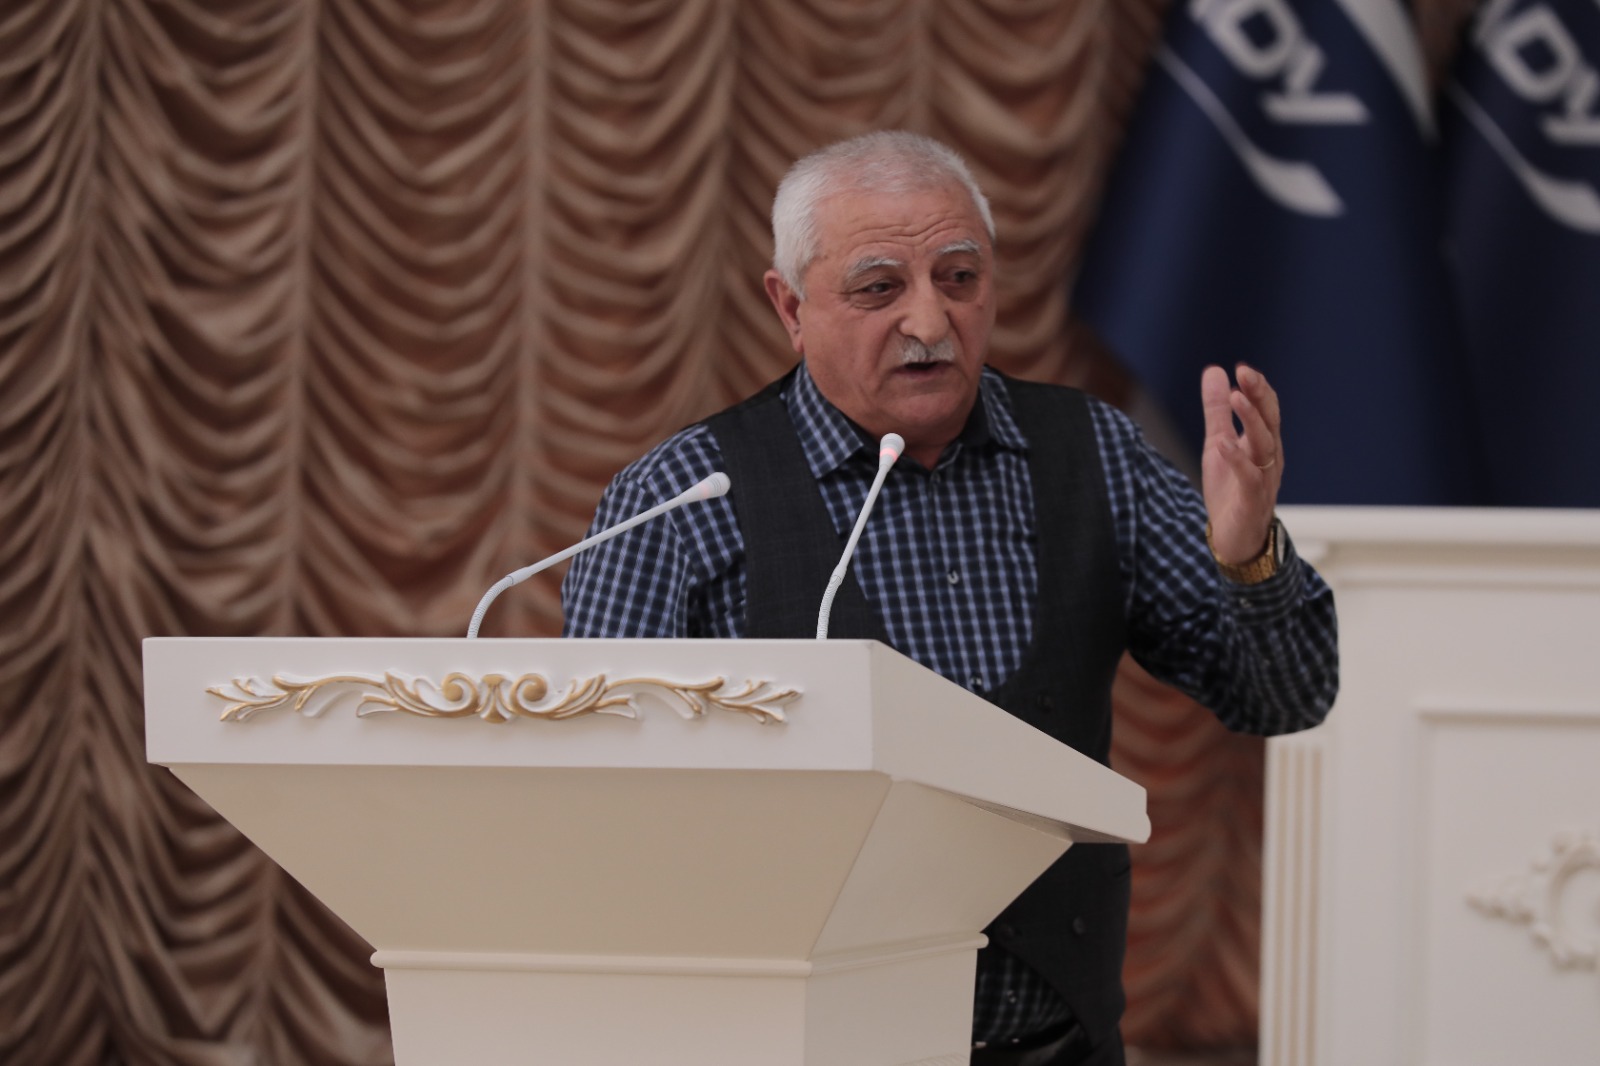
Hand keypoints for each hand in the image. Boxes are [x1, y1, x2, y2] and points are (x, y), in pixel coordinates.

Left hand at [1200, 364, 1281, 563]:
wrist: (1234, 539)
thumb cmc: (1230, 490)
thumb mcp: (1218, 444)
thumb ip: (1217, 411)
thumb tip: (1215, 370)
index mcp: (1263, 442)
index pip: (1266, 409)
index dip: (1257, 389)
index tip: (1242, 369)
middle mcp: (1269, 458)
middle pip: (1270, 421)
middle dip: (1260, 396)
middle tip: (1246, 373)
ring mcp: (1264, 479)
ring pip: (1265, 445)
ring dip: (1251, 420)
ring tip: (1236, 398)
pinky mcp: (1253, 500)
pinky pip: (1250, 477)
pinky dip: (1238, 459)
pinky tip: (1223, 443)